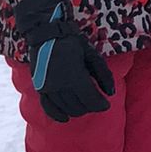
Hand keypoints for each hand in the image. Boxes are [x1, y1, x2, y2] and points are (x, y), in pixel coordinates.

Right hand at [13, 0, 114, 123]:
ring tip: (84, 104)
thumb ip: (103, 75)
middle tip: (95, 101)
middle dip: (91, 107)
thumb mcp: (92, 55)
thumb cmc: (72, 42)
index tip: (106, 104)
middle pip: (80, 107)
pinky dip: (57, 115)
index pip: (91, 101)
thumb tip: (111, 94)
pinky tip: (65, 118)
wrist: (46, 33)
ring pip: (66, 109)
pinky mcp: (40, 88)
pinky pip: (48, 107)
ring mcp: (48, 88)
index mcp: (75, 77)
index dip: (101, 105)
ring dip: (78, 110)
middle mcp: (60, 86)